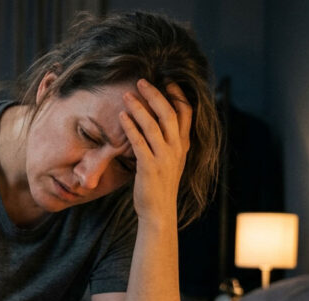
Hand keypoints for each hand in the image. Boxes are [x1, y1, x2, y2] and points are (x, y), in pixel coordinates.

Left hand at [118, 80, 191, 223]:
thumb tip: (159, 124)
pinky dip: (130, 127)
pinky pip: (139, 141)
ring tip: (126, 95)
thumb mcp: (170, 161)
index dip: (178, 95)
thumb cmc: (160, 186)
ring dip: (139, 107)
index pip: (186, 113)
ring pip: (153, 124)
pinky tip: (122, 116)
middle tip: (141, 81)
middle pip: (169, 113)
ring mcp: (164, 158)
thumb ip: (169, 142)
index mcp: (183, 145)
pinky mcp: (149, 167)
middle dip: (155, 94)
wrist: (158, 212)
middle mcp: (176, 149)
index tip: (167, 81)